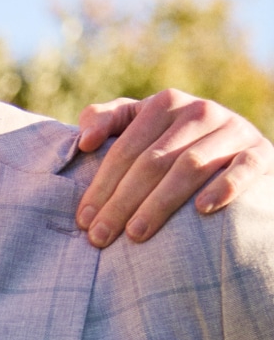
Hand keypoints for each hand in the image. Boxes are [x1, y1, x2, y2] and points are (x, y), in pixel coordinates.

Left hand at [76, 90, 272, 246]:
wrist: (235, 147)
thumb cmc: (172, 140)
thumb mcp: (139, 123)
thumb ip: (107, 120)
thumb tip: (84, 141)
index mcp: (166, 103)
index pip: (125, 149)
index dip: (101, 185)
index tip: (83, 220)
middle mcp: (200, 111)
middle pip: (152, 161)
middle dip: (121, 202)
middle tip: (100, 236)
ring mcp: (233, 130)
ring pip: (189, 167)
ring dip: (160, 203)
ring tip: (136, 235)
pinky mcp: (260, 152)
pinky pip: (242, 169)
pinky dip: (222, 187)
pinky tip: (200, 210)